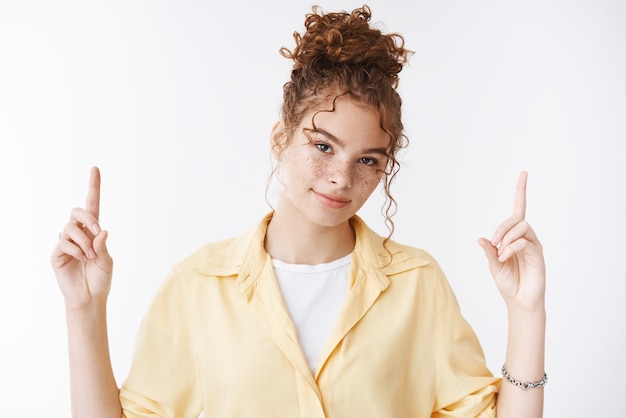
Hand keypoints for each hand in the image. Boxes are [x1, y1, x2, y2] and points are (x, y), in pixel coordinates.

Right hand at [51, 167, 112, 310]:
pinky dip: (76, 250)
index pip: (93, 205)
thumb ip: (103, 245)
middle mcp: (79, 233)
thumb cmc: (101, 279)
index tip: (95, 168)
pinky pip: (64, 242)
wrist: (89, 298)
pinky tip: (81, 259)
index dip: (93, 187)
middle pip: (78, 211)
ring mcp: (66, 242)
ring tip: (90, 256)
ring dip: (84, 240)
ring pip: (70, 227)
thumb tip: (102, 229)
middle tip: (98, 231)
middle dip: (88, 218)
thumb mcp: (107, 261)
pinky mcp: (57, 253)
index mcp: (94, 232)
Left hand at [478, 171, 545, 311]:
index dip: (521, 191)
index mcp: (514, 236)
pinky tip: (504, 258)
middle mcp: (526, 237)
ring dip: (506, 236)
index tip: (524, 173)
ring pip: (522, 227)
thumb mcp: (493, 265)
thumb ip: (489, 251)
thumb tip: (481, 239)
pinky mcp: (538, 255)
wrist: (519, 301)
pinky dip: (511, 247)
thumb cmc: (507, 282)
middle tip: (493, 242)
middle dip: (501, 227)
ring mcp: (533, 245)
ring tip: (500, 253)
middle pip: (516, 218)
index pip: (519, 209)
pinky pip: (524, 242)